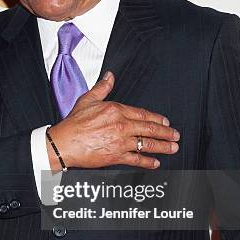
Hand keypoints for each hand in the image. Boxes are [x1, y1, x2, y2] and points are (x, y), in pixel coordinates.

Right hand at [46, 70, 179, 170]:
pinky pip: (136, 159)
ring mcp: (120, 142)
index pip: (143, 114)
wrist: (64, 143)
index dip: (157, 119)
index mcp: (116, 110)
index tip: (165, 122)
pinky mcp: (116, 156)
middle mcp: (122, 126)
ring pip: (147, 144)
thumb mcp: (88, 100)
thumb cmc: (73, 123)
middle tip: (176, 135)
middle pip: (149, 129)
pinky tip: (155, 163)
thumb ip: (102, 88)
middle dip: (166, 133)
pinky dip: (147, 162)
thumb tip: (110, 76)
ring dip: (162, 147)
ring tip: (172, 148)